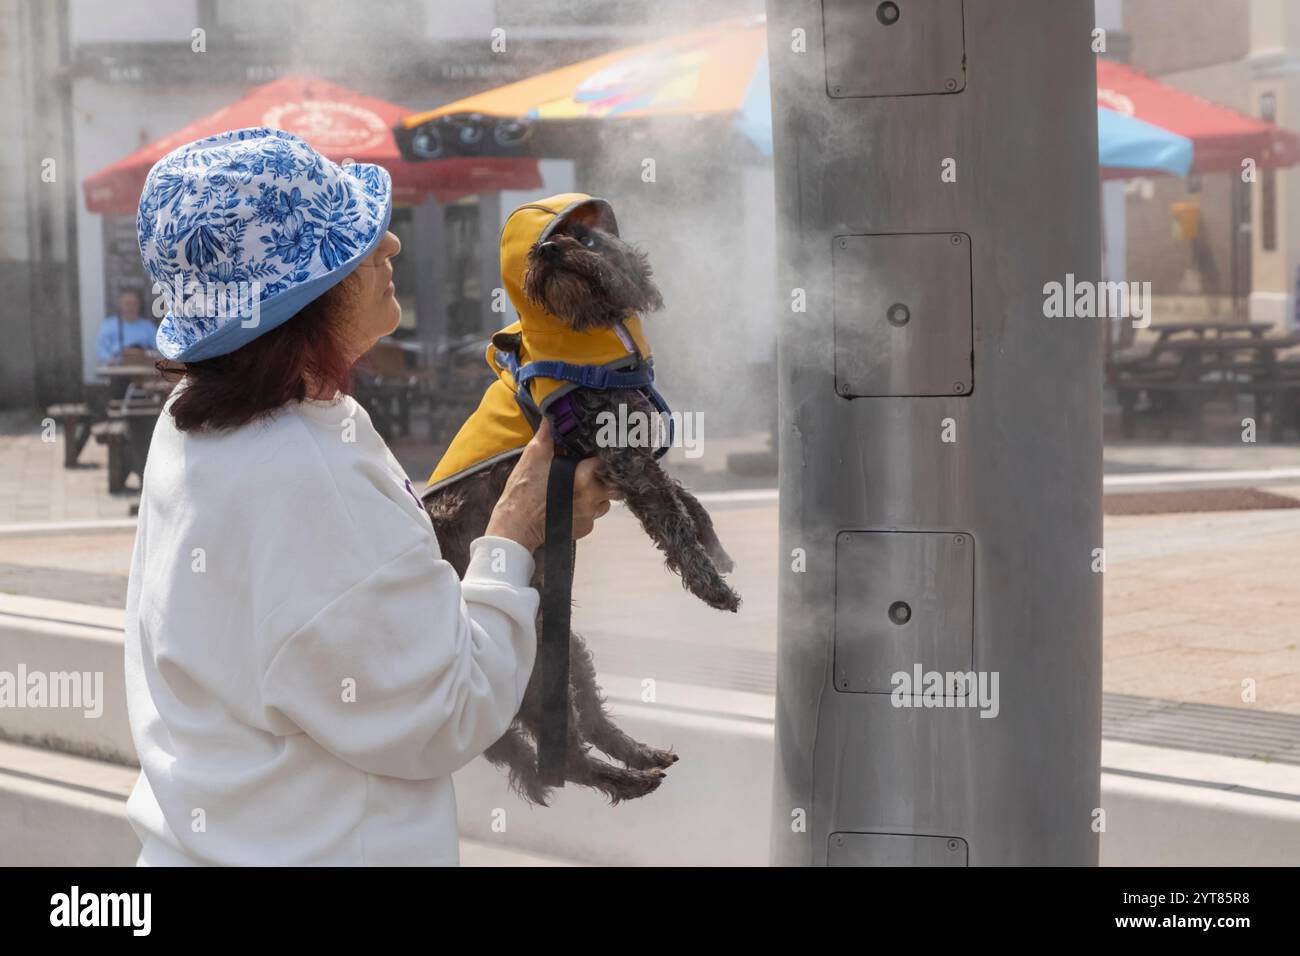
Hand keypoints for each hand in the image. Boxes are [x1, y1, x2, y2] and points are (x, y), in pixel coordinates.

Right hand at [485, 419, 619, 552]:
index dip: (607, 458)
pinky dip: (587, 511)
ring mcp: (590, 515)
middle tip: (597, 474)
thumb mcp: (534, 455)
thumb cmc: (525, 489)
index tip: (602, 454)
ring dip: (599, 496)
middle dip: (609, 480)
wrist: (516, 524)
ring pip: (606, 503)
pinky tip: (573, 506)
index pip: (608, 463)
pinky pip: (594, 517)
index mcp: (584, 476)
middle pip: (615, 486)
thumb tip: (551, 415)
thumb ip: (547, 434)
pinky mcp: (585, 529)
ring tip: (583, 490)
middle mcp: (592, 496)